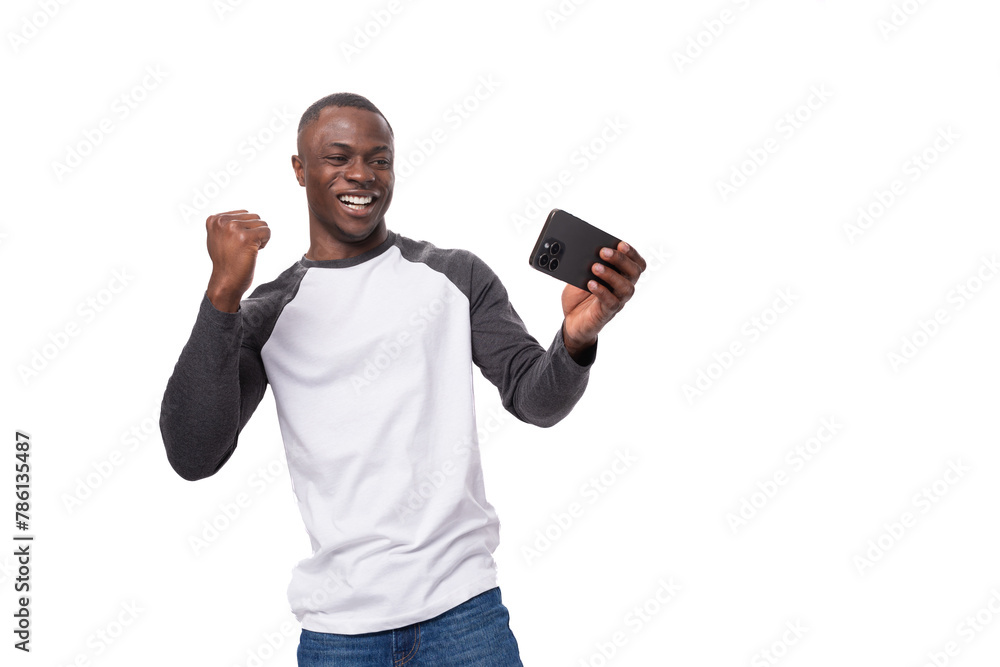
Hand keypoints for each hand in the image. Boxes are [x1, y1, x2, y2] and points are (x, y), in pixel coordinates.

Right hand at [205, 210, 270, 312]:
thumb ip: (226, 224)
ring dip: (260, 238)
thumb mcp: (218, 237)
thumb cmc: (225, 262)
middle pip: (254, 217)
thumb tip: (243, 213)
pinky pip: (267, 231)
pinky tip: (253, 252)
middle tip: (243, 248)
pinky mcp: (246, 237)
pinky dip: (265, 242)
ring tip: (247, 250)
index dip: (246, 230)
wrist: (226, 281)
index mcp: (214, 219)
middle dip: (254, 232)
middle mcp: (222, 221)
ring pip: (262, 223)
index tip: (235, 244)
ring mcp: (234, 228)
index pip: (244, 214)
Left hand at [562, 240, 645, 360]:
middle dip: (620, 259)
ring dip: (611, 275)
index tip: (620, 244)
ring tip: (595, 267)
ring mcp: (617, 301)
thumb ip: (585, 265)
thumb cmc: (579, 297)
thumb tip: (584, 250)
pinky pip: (611, 302)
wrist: (571, 321)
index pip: (636, 263)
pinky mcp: (606, 313)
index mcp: (620, 275)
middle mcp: (623, 288)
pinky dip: (602, 291)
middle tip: (603, 252)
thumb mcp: (579, 276)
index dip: (632, 253)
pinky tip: (591, 284)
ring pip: (625, 287)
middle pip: (633, 272)